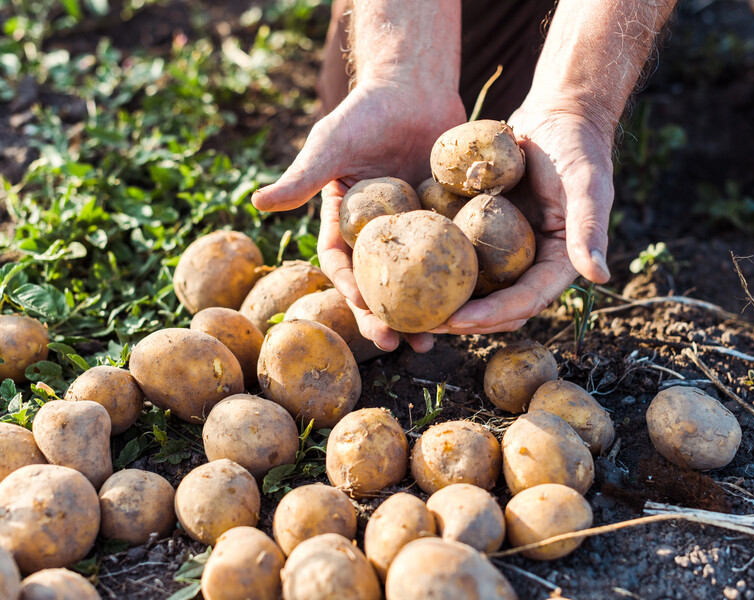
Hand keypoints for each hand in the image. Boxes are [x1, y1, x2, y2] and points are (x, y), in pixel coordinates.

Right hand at [252, 79, 465, 351]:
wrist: (413, 87)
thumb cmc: (365, 112)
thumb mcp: (331, 144)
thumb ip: (303, 176)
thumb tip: (258, 202)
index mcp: (346, 223)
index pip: (343, 265)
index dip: (349, 291)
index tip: (363, 310)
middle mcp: (378, 235)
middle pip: (379, 285)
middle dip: (385, 318)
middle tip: (397, 344)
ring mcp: (414, 231)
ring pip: (417, 280)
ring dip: (424, 312)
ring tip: (435, 340)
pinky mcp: (446, 222)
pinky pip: (451, 255)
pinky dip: (458, 279)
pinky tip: (471, 301)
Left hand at [432, 109, 613, 334]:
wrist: (557, 116)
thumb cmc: (576, 147)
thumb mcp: (587, 185)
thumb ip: (589, 229)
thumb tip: (600, 276)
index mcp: (558, 263)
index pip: (525, 301)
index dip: (493, 315)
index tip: (459, 320)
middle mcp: (530, 264)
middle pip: (496, 306)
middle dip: (463, 319)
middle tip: (425, 323)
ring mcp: (506, 250)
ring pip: (474, 288)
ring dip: (446, 300)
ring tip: (410, 308)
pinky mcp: (484, 232)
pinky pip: (459, 255)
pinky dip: (438, 265)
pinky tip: (407, 269)